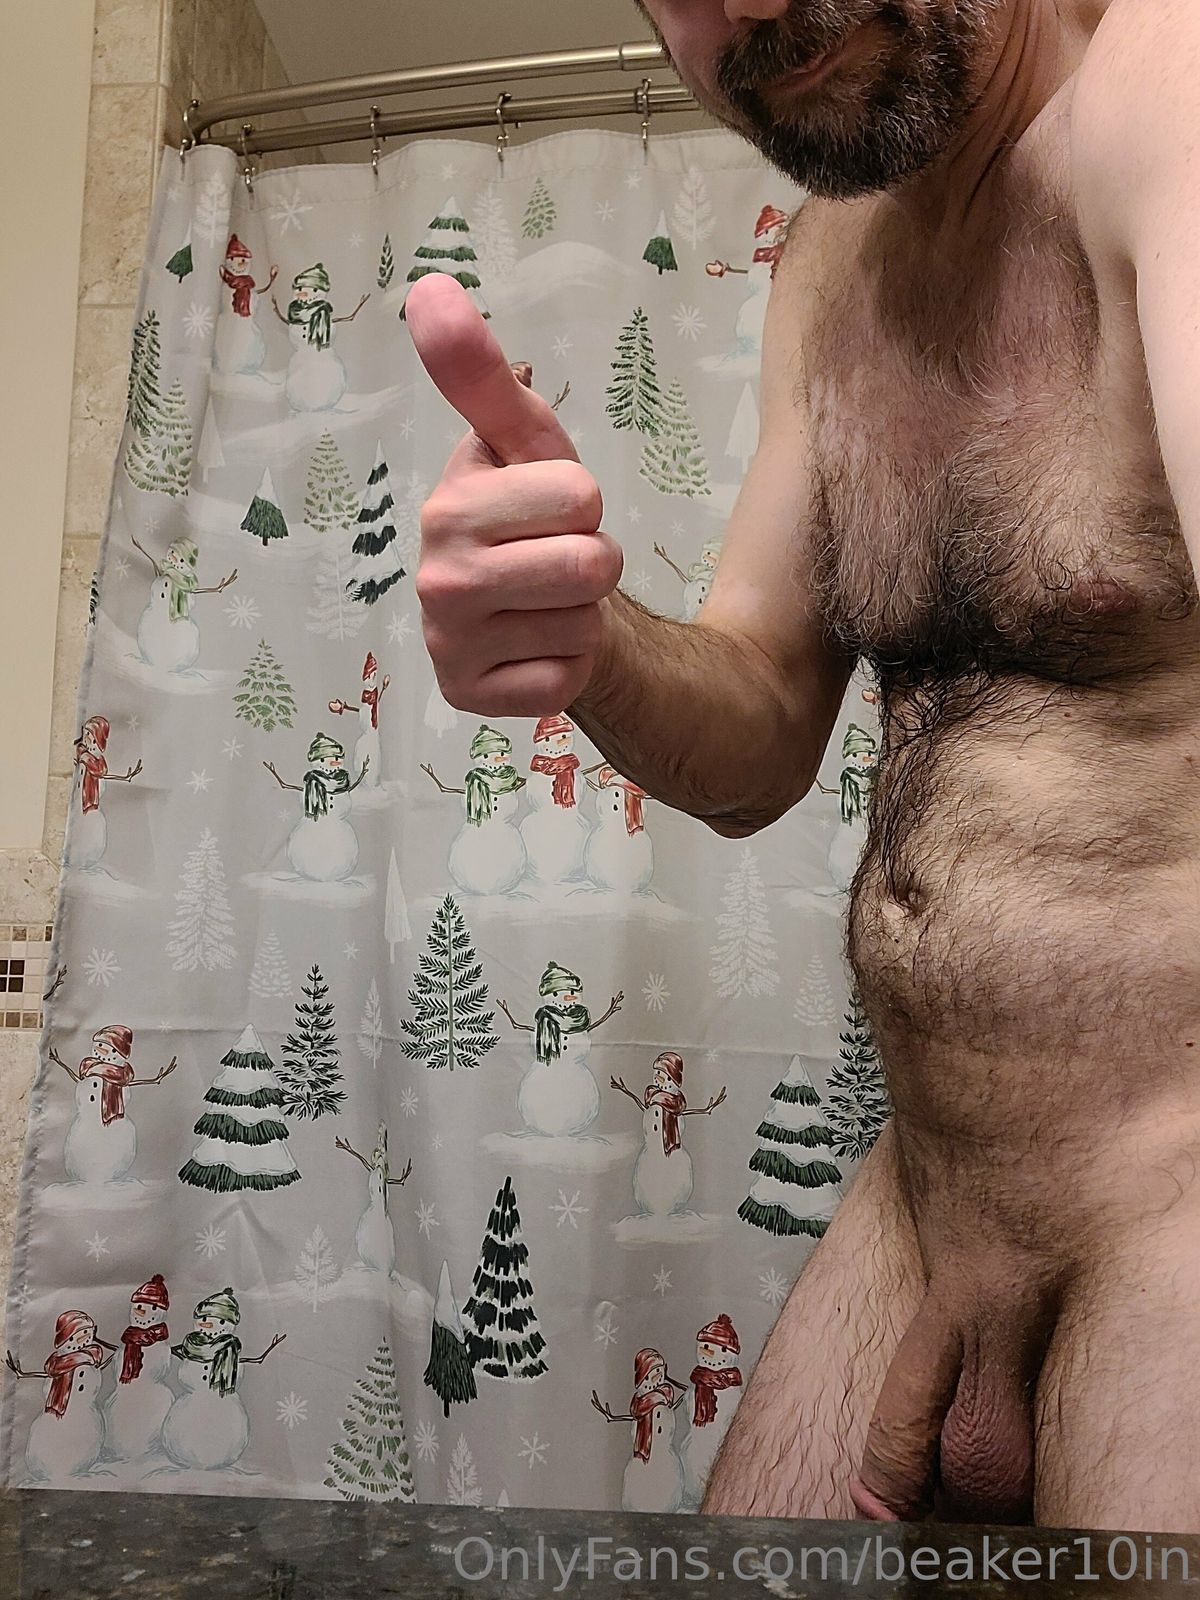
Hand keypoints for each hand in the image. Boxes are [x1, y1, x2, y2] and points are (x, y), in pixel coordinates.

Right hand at [406, 275, 623, 717]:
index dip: (584, 503)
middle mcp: (435, 578)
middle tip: (558, 565)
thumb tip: (429, 287)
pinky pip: (563, 683)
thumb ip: (481, 374)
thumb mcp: (522, 441)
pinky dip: (565, 670)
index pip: (580, 496)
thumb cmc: (532, 519)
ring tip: (546, 607)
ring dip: (582, 618)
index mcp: (447, 506)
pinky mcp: (471, 700)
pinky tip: (534, 652)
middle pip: (590, 565)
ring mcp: (449, 646)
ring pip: (582, 626)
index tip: (551, 511)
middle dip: (594, 563)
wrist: (534, 615)